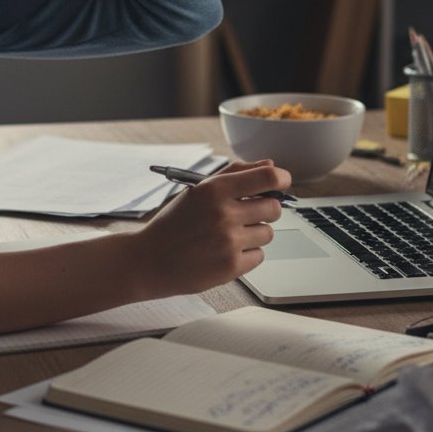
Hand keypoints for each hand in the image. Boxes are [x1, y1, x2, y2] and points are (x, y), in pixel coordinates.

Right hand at [131, 159, 291, 296]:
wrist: (149, 259)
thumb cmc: (175, 222)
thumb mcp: (199, 190)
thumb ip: (236, 173)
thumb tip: (271, 164)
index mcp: (215, 190)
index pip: (268, 177)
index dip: (282, 178)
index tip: (282, 182)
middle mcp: (224, 214)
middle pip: (274, 207)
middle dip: (266, 209)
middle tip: (248, 212)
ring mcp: (228, 242)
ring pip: (268, 233)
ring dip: (255, 233)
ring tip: (230, 235)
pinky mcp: (231, 267)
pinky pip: (259, 255)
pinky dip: (247, 254)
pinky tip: (226, 251)